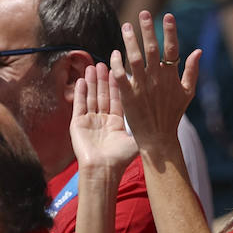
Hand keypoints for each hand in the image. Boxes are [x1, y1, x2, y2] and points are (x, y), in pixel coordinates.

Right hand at [72, 62, 139, 178]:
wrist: (103, 170)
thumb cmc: (119, 159)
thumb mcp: (134, 140)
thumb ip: (141, 126)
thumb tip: (155, 116)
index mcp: (116, 124)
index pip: (117, 99)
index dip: (116, 85)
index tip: (118, 70)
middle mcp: (103, 121)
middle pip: (103, 95)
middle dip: (103, 79)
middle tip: (105, 63)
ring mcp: (89, 122)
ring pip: (91, 97)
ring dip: (91, 82)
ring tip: (93, 67)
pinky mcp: (77, 124)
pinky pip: (79, 105)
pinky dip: (80, 93)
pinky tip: (81, 80)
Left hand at [111, 11, 200, 154]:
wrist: (159, 137)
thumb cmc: (172, 115)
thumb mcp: (187, 93)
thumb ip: (192, 71)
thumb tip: (198, 50)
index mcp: (171, 76)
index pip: (172, 49)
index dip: (170, 31)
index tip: (167, 15)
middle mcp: (157, 79)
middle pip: (152, 49)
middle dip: (148, 30)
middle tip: (143, 13)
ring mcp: (142, 87)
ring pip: (135, 58)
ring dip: (130, 41)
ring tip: (127, 26)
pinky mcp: (128, 96)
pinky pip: (121, 76)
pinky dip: (117, 63)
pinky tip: (115, 52)